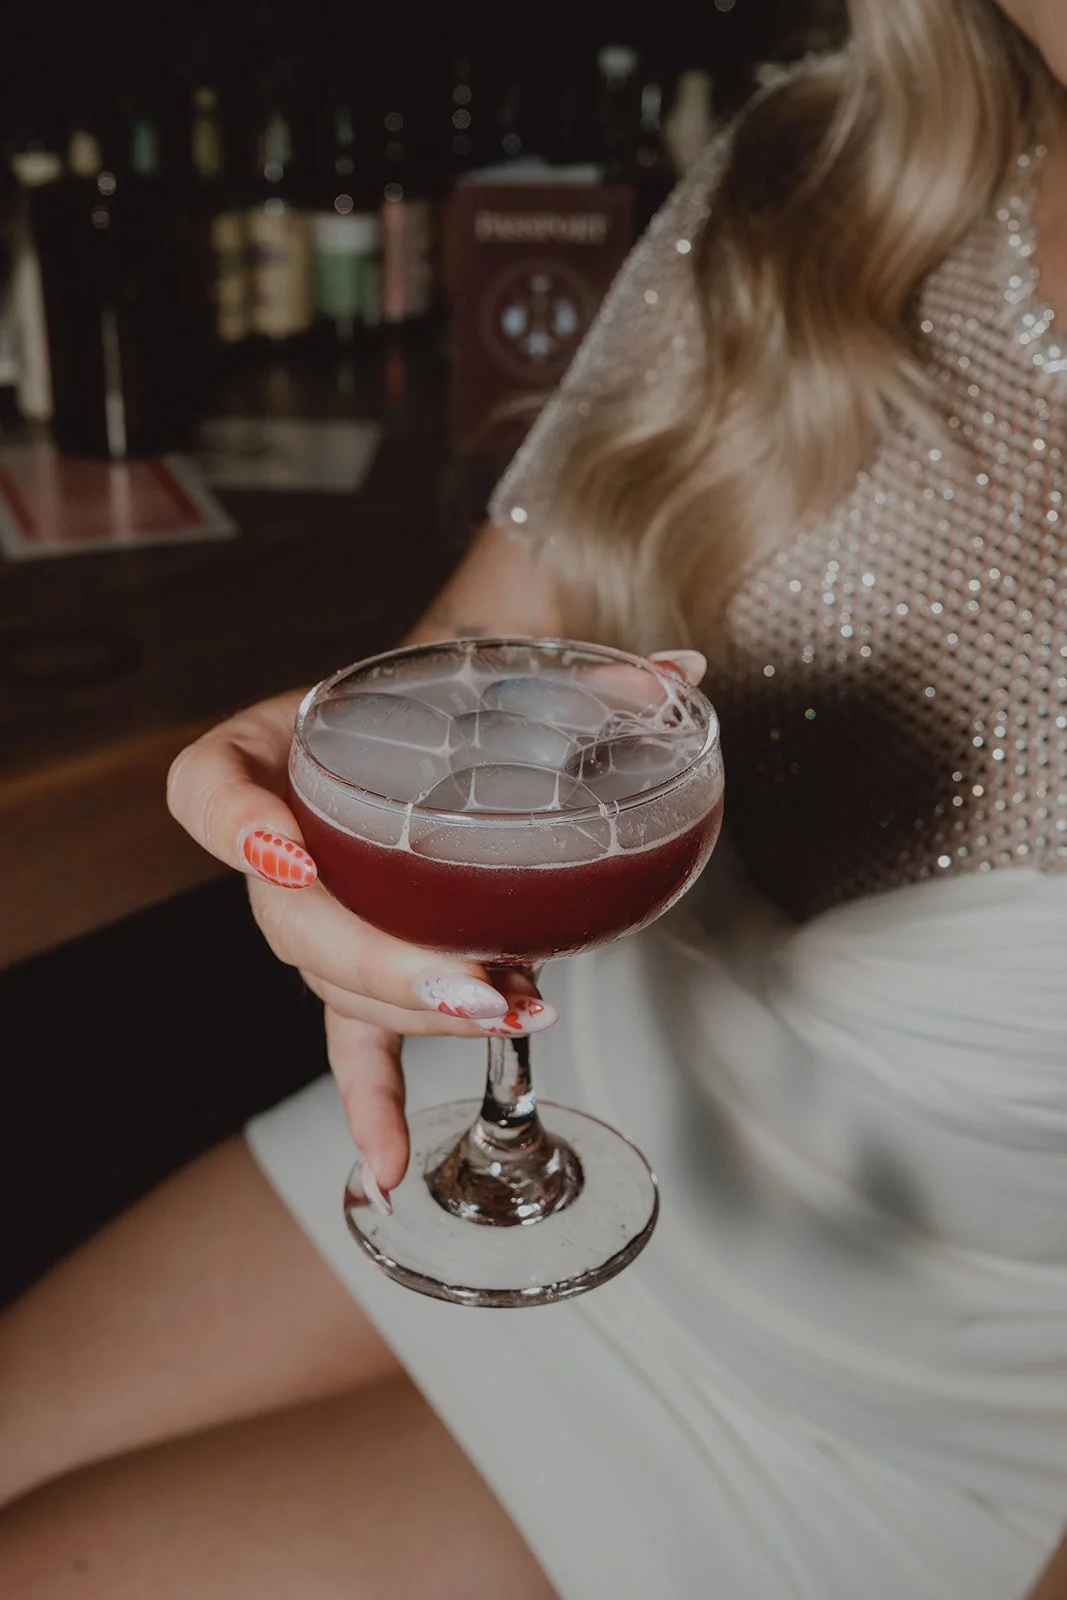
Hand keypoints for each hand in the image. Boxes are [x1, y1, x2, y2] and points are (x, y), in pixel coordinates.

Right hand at [166, 651, 706, 1199]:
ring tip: (508, 1008)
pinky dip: (372, 1102)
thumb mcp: (489, 674)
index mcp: (272, 748)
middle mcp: (276, 840)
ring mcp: (311, 915)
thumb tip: (683, 674)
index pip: (207, 784)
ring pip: (332, 984)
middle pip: (288, 918)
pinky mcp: (354, 971)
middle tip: (469, 978)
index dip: (232, 823)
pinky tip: (390, 1165)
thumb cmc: (439, 705)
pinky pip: (349, 1045)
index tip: (288, 852)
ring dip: (416, 1011)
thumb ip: (582, 674)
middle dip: (380, 961)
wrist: (430, 734)